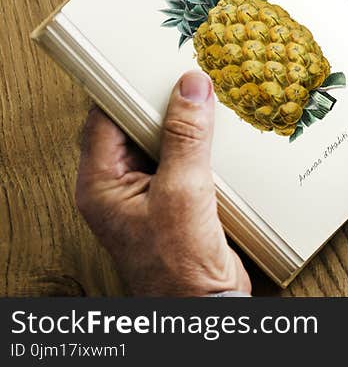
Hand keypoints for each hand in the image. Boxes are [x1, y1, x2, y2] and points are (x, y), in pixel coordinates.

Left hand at [77, 70, 250, 295]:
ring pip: (163, 143)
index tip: (153, 63)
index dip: (127, 89)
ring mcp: (149, 195)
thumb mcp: (182, 192)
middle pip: (135, 127)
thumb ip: (186, 138)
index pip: (104, 120)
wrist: (205, 306)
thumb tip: (191, 89)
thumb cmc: (177, 266)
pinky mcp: (177, 202)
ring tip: (209, 98)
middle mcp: (120, 187)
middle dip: (163, 102)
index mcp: (101, 185)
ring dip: (186, 124)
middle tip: (188, 75)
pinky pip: (186, 161)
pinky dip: (203, 145)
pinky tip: (222, 134)